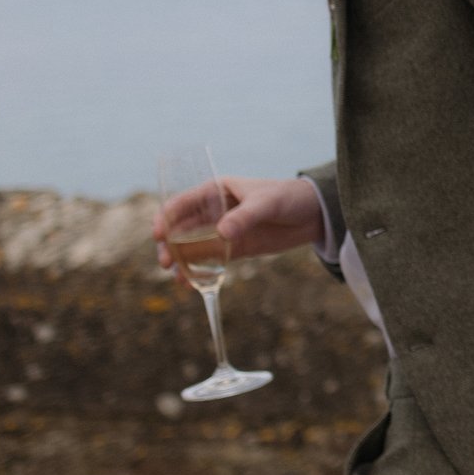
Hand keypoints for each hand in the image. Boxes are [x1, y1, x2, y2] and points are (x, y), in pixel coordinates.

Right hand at [152, 176, 324, 288]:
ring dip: (181, 261)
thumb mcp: (267, 204)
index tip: (158, 234)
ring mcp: (223, 231)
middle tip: (166, 262)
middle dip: (169, 245)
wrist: (315, 214)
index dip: (165, 217)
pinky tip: (192, 284)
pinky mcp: (234, 248)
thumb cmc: (290, 198)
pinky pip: (211, 261)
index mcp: (217, 190)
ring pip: (193, 247)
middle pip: (181, 228)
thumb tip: (221, 234)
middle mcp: (214, 211)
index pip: (182, 202)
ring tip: (178, 278)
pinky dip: (200, 271)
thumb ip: (245, 217)